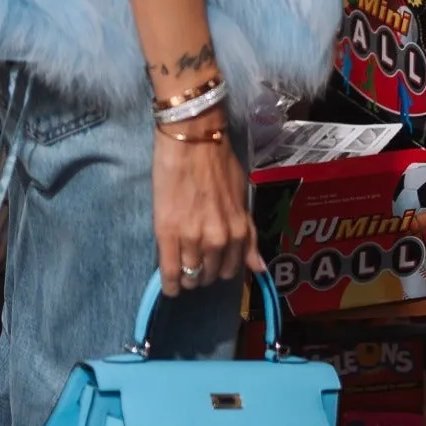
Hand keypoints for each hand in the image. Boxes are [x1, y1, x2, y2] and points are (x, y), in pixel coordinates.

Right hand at [152, 115, 263, 294]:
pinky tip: (168, 286)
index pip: (231, 271)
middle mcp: (218, 240)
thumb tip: (258, 268)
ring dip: (186, 277)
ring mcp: (192, 238)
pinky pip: (169, 272)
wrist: (192, 138)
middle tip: (194, 262)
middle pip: (209, 275)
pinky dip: (169, 283)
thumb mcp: (241, 199)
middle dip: (202, 274)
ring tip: (180, 267)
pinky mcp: (167, 233)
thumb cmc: (218, 162)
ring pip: (190, 276)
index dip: (219, 271)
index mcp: (238, 231)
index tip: (211, 267)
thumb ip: (248, 235)